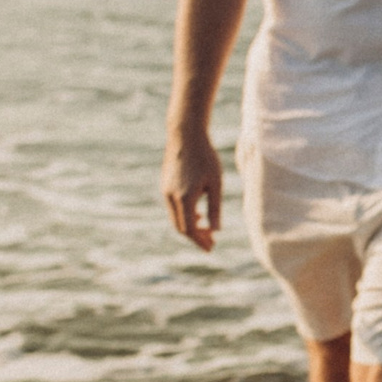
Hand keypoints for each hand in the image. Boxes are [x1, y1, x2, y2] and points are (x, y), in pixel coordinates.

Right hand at [161, 130, 223, 251]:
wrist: (185, 134)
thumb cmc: (205, 157)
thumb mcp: (216, 183)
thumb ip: (215, 208)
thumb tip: (216, 230)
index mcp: (184, 198)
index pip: (189, 229)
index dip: (200, 241)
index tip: (211, 247)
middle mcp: (171, 197)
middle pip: (180, 227)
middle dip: (195, 237)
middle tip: (211, 242)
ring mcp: (165, 190)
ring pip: (175, 218)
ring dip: (190, 226)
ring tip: (206, 229)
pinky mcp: (165, 184)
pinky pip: (173, 207)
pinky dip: (184, 215)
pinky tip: (198, 213)